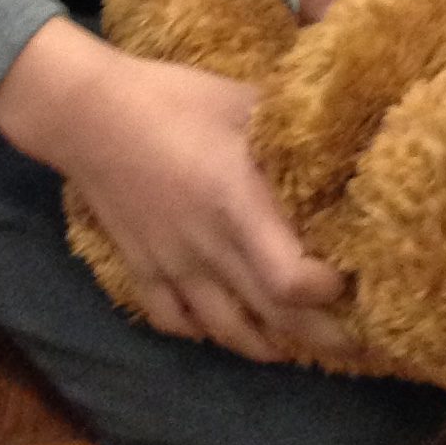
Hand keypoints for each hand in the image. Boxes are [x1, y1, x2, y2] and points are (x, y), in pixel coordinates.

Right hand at [0, 18, 355, 364]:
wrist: (89, 114)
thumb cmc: (173, 98)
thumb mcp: (241, 100)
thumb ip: (288, 130)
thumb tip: (336, 137)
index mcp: (236, 204)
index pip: (289, 279)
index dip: (326, 289)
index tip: (352, 275)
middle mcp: (208, 249)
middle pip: (271, 318)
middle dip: (319, 337)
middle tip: (356, 342)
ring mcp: (172, 266)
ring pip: (227, 332)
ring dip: (269, 345)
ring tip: (299, 346)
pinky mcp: (142, 270)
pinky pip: (177, 322)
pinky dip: (208, 333)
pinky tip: (228, 326)